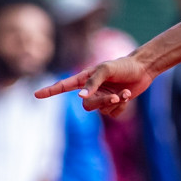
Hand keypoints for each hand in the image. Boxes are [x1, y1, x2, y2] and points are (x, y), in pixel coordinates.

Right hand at [35, 55, 153, 117]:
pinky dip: (121, 106)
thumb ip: (92, 82)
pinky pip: (112, 114)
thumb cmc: (123, 66)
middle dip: (101, 103)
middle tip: (114, 96)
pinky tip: (127, 96)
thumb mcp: (106, 69)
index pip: (64, 86)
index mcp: (85, 78)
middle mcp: (92, 89)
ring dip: (114, 103)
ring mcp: (102, 98)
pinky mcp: (114, 105)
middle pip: (86, 105)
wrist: (144, 69)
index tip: (36, 94)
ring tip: (124, 93)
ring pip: (100, 111)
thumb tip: (80, 97)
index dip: (50, 91)